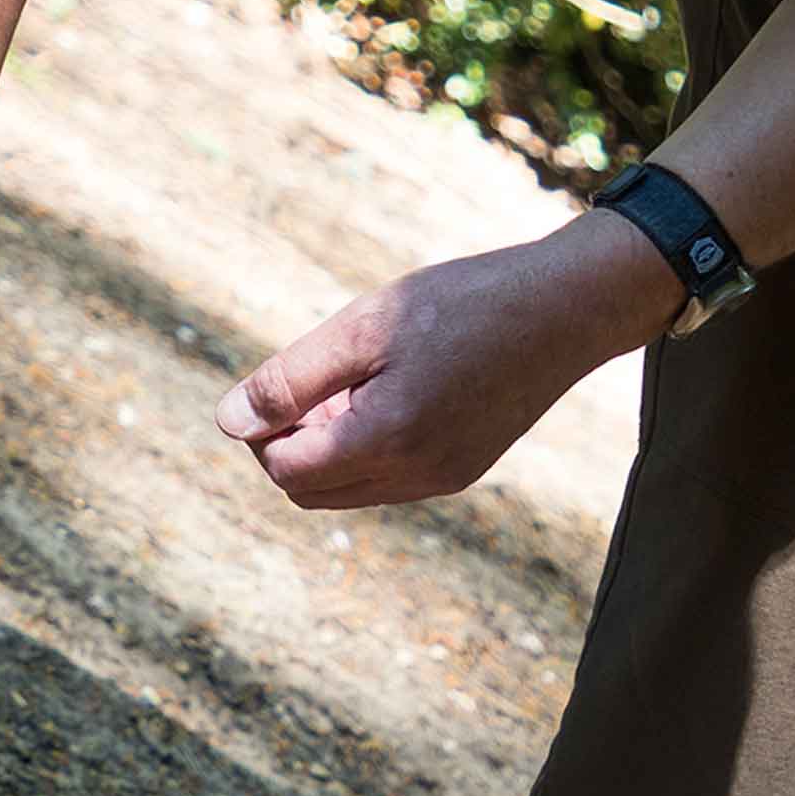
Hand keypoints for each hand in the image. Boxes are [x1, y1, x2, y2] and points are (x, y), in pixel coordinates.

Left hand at [214, 215, 680, 509]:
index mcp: (387, 441)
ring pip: (347, 490)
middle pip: (310, 492)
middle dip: (288, 446)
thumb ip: (289, 379)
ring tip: (348, 381)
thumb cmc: (461, 303)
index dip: (262, 432)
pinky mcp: (463, 469)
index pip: (286, 472)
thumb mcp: (362, 328)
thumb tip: (227, 422)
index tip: (275, 384)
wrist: (567, 307)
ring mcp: (444, 479)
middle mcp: (416, 476)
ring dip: (326, 448)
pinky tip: (383, 392)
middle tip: (306, 384)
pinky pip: (387, 480)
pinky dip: (365, 448)